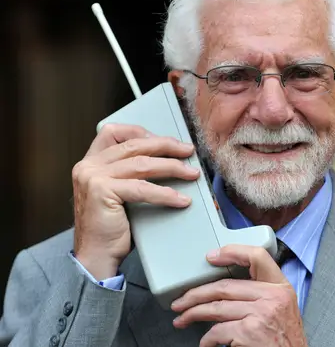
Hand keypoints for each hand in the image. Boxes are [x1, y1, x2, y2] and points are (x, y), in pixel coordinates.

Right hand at [72, 123, 199, 279]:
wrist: (96, 256)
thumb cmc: (112, 226)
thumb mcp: (119, 191)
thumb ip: (129, 172)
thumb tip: (166, 157)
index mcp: (90, 161)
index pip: (114, 132)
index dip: (143, 132)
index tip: (167, 140)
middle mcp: (88, 165)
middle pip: (135, 145)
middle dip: (166, 146)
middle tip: (188, 151)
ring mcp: (93, 177)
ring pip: (142, 164)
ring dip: (172, 167)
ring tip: (192, 174)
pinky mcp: (102, 191)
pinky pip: (143, 188)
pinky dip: (166, 194)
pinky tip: (182, 200)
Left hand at [171, 245, 307, 346]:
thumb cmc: (286, 340)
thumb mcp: (282, 308)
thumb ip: (262, 293)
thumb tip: (229, 288)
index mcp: (280, 287)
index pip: (257, 256)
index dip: (232, 251)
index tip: (212, 256)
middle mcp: (271, 297)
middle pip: (225, 286)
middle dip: (197, 294)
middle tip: (182, 300)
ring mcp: (260, 314)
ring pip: (216, 307)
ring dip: (193, 314)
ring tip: (183, 318)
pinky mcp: (248, 332)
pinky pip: (217, 331)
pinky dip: (206, 339)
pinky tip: (205, 343)